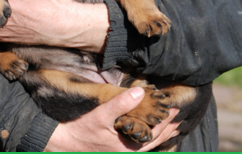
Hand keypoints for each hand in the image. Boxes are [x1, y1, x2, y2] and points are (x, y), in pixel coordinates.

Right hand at [45, 87, 180, 151]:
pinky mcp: (114, 148)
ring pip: (146, 144)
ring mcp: (120, 151)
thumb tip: (140, 93)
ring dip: (158, 133)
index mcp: (127, 147)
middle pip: (153, 141)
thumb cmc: (80, 129)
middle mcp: (126, 152)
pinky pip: (136, 144)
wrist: (62, 142)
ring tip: (169, 125)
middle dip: (166, 128)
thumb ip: (120, 104)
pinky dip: (145, 136)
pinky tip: (145, 131)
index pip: (153, 133)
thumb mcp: (100, 115)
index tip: (175, 108)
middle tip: (179, 117)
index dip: (165, 120)